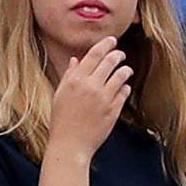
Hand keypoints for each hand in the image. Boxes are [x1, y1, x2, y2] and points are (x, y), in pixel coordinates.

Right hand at [46, 37, 131, 161]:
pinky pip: (124, 92)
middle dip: (118, 54)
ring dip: (125, 69)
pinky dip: (125, 87)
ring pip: (121, 74)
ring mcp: (104, 98)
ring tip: (125, 70)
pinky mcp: (114, 110)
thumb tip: (76, 60)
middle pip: (111, 61)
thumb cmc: (61, 121)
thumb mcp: (60, 94)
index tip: (111, 40)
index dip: (105, 44)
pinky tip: (122, 88)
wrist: (70, 145)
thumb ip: (69, 75)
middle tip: (120, 54)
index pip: (94, 54)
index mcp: (76, 80)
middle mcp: (91, 86)